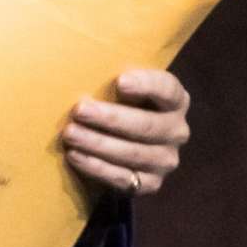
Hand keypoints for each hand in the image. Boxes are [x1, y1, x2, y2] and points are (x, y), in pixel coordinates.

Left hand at [63, 68, 191, 195]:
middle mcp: (176, 131)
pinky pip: (124, 178)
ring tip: (70, 134)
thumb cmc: (117, 105)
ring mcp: (166, 160)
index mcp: (175, 100)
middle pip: (147, 125)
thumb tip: (78, 63)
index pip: (167, 89)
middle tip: (79, 110)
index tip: (120, 81)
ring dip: (98, 144)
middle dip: (110, 118)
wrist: (121, 146)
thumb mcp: (121, 89)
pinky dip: (97, 167)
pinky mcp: (151, 183)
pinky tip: (75, 156)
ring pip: (134, 153)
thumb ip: (114, 79)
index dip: (146, 85)